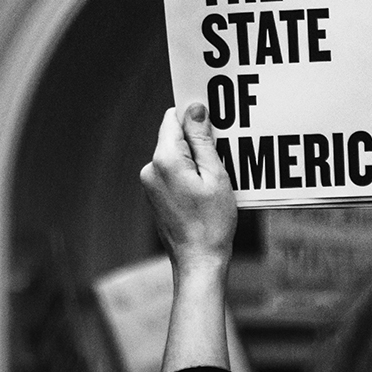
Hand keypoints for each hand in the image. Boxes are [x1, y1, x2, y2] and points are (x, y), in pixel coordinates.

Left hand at [138, 102, 237, 272]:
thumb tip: (194, 109)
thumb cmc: (212, 223)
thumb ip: (202, 140)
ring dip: (194, 159)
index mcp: (164, 160)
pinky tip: (205, 190)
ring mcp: (149, 184)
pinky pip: (171, 172)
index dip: (194, 117)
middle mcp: (150, 169)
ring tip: (216, 179)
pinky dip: (188, 173)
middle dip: (197, 141)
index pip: (173, 118)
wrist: (198, 261)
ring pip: (174, 155)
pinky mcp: (154, 195)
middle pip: (173, 137)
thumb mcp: (215, 175)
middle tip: (222, 157)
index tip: (214, 125)